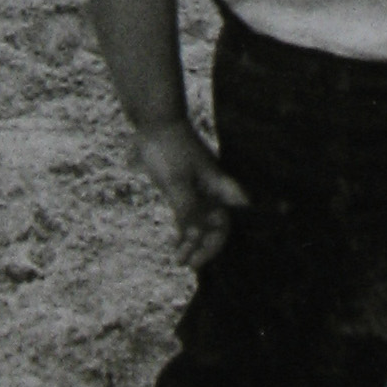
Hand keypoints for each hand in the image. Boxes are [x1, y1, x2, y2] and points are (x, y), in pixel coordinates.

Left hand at [133, 119, 248, 268]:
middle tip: (190, 262)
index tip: (208, 256)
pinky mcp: (183, 191)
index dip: (224, 240)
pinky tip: (176, 246)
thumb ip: (186, 209)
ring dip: (192, 243)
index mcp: (220, 187)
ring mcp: (198, 192)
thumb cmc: (170, 148)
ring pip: (201, 225)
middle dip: (206, 247)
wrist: (155, 123)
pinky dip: (183, 232)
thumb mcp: (176, 181)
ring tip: (180, 260)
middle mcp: (213, 192)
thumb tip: (194, 236)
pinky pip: (188, 217)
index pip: (230, 220)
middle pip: (217, 227)